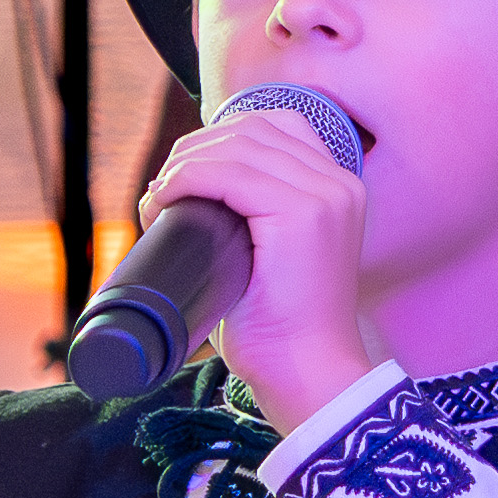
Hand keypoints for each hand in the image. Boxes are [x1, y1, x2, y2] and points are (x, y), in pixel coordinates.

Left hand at [138, 98, 370, 419]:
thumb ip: (249, 218)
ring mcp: (326, 195)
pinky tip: (164, 199)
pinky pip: (228, 173)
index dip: (217, 140)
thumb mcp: (267, 256)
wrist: (304, 371)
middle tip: (160, 191)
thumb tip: (182, 197)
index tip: (180, 176)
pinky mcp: (303, 214)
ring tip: (157, 200)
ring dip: (184, 164)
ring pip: (237, 145)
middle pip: (252, 128)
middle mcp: (339, 182)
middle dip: (194, 149)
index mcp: (336, 188)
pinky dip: (187, 179)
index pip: (273, 127)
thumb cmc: (275, 325)